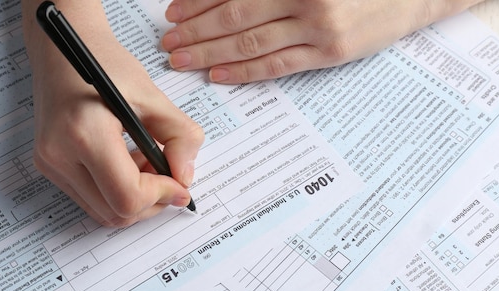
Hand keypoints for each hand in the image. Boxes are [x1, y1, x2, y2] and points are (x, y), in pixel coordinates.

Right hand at [23, 2, 203, 226]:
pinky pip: (91, 199)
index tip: (180, 184)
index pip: (127, 196)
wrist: (63, 49)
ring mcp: (49, 164)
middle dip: (151, 202)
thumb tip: (185, 177)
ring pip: (104, 212)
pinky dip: (117, 192)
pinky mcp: (49, 166)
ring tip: (147, 164)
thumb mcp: (152, 95)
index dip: (161, 196)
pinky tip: (128, 163)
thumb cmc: (105, 64)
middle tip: (169, 175)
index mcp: (84, 133)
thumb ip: (179, 137)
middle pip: (116, 213)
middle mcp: (59, 155)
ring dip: (135, 199)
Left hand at [161, 0, 483, 82]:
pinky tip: (219, 75)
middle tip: (168, 42)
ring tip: (183, 59)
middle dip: (196, 31)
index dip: (199, 3)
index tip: (173, 13)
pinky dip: (245, 71)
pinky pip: (278, 65)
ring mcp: (318, 29)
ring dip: (211, 53)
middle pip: (236, 18)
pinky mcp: (329, 53)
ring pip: (252, 44)